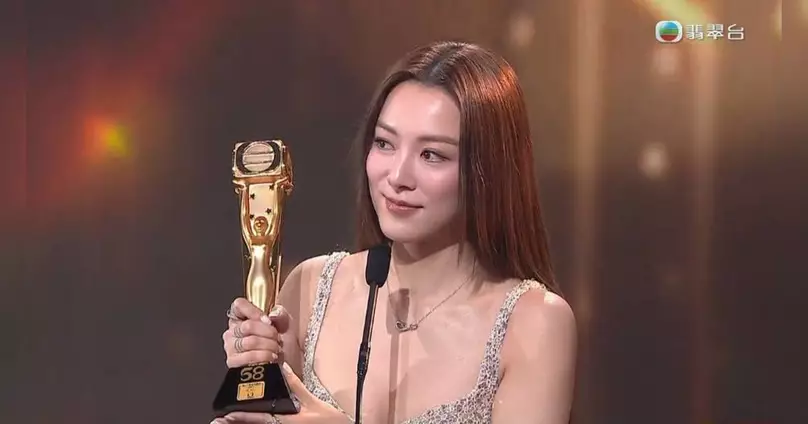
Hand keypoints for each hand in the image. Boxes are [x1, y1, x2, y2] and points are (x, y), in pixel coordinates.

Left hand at [212, 362, 350, 423]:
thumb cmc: (330, 421)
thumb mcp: (313, 402)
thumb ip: (295, 386)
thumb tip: (282, 368)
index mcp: (289, 421)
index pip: (262, 418)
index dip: (243, 417)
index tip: (227, 414)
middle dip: (239, 423)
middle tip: (220, 421)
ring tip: (226, 423)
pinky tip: (252, 422)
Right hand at [224, 298, 289, 366]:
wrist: (287, 365)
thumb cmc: (283, 344)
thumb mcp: (286, 325)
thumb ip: (281, 314)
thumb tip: (273, 313)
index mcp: (242, 317)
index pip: (239, 305)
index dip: (254, 311)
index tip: (268, 321)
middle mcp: (233, 331)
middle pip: (247, 325)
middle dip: (268, 332)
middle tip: (277, 338)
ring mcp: (231, 347)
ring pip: (249, 341)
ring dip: (268, 345)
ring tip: (276, 349)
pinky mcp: (233, 362)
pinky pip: (248, 356)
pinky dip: (264, 356)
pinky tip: (271, 357)